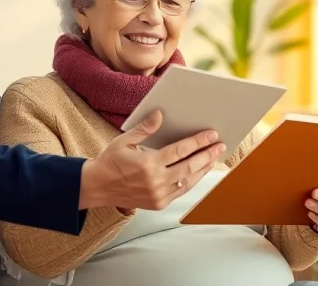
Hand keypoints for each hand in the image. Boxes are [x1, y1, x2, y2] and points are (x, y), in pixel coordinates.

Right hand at [79, 110, 224, 211]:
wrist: (97, 186)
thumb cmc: (111, 160)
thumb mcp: (124, 140)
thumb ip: (145, 128)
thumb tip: (160, 114)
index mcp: (148, 164)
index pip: (180, 150)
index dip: (198, 142)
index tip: (211, 135)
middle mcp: (155, 181)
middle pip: (189, 166)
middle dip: (207, 154)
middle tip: (220, 145)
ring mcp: (158, 195)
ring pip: (188, 181)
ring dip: (204, 169)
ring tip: (214, 158)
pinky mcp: (158, 204)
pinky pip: (181, 191)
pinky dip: (192, 181)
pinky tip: (199, 172)